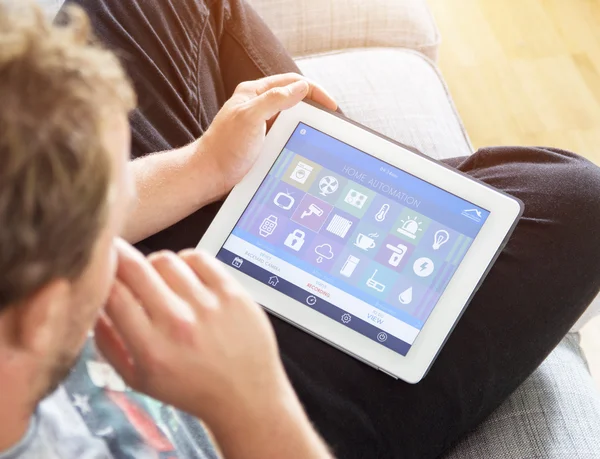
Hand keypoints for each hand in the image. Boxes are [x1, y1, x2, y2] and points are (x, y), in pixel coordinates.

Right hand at [94, 240, 290, 423]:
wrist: (246, 396)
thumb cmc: (191, 389)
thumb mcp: (138, 380)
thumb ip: (107, 344)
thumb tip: (93, 305)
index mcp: (152, 349)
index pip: (113, 294)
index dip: (101, 274)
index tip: (99, 268)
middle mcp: (179, 324)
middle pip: (136, 267)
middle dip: (119, 256)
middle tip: (118, 254)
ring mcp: (209, 305)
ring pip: (166, 259)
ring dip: (155, 265)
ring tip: (159, 279)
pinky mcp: (233, 293)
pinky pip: (199, 258)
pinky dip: (186, 262)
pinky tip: (187, 277)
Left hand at [199, 73, 336, 195]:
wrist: (208, 177)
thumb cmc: (225, 148)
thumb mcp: (251, 118)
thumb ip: (275, 99)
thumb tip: (302, 88)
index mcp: (254, 93)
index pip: (292, 82)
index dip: (315, 91)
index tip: (331, 106)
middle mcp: (257, 106)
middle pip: (293, 99)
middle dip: (314, 106)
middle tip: (331, 120)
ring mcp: (259, 125)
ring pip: (290, 118)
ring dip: (306, 124)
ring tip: (322, 134)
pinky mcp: (261, 143)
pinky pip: (285, 134)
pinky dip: (297, 137)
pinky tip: (305, 147)